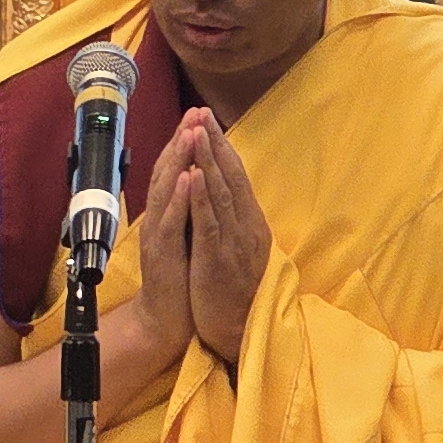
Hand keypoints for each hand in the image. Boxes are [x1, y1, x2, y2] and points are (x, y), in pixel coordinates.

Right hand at [112, 136, 197, 359]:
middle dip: (181, 140)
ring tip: (191, 133)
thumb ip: (185, 210)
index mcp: (165, 213)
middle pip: (167, 172)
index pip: (173, 170)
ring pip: (167, 190)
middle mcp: (158, 218)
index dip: (183, 141)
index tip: (197, 115)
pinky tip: (189, 178)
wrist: (164, 319)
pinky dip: (180, 199)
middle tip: (194, 112)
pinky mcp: (164, 254)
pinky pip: (172, 222)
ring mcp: (158, 235)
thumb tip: (196, 180)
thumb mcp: (184, 236)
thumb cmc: (179, 278)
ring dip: (179, 160)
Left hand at [166, 111, 271, 366]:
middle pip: (230, 176)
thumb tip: (224, 192)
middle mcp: (245, 226)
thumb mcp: (236, 247)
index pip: (235, 176)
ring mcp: (233, 241)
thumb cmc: (233, 290)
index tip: (208, 119)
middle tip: (202, 112)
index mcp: (248, 222)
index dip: (222, 146)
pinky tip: (193, 176)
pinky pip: (209, 223)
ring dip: (208, 161)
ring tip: (198, 131)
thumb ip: (233, 219)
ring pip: (220, 193)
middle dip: (215, 143)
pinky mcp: (218, 258)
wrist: (235, 330)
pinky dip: (201, 197)